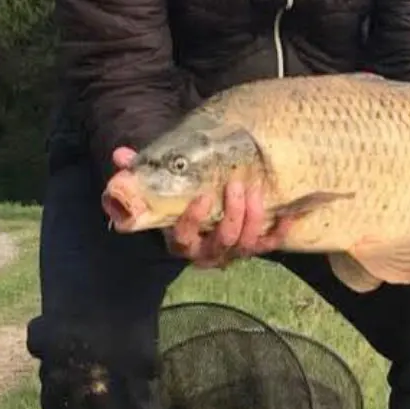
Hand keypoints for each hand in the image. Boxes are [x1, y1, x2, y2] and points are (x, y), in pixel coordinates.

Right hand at [112, 146, 295, 268]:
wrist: (203, 212)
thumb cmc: (181, 198)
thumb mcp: (160, 186)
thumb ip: (140, 172)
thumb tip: (120, 155)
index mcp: (182, 241)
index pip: (183, 238)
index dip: (193, 221)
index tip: (203, 196)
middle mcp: (207, 253)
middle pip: (222, 243)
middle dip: (232, 215)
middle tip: (237, 185)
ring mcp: (233, 252)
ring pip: (245, 245)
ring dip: (254, 218)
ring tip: (256, 190)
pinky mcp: (255, 248)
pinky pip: (271, 244)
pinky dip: (281, 230)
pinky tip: (289, 213)